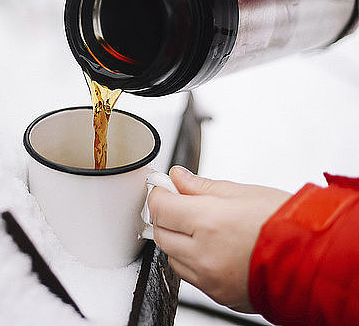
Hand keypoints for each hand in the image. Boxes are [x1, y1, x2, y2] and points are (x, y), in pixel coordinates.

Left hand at [148, 166, 290, 312]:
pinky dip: (190, 260)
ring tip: (200, 227)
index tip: (163, 188)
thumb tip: (177, 177)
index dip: (158, 194)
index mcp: (208, 222)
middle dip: (165, 216)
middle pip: (160, 232)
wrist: (313, 259)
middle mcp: (203, 253)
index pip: (160, 207)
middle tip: (180, 203)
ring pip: (171, 256)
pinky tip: (210, 248)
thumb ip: (201, 187)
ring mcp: (209, 278)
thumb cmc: (285, 223)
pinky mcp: (216, 293)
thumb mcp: (242, 192)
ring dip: (176, 239)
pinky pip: (189, 275)